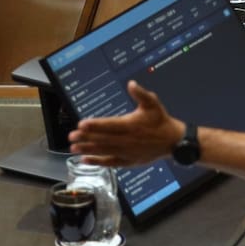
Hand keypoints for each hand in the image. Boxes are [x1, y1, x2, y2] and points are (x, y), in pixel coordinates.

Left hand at [68, 81, 183, 167]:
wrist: (173, 141)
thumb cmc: (161, 121)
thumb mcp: (153, 103)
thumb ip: (141, 93)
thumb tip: (131, 84)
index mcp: (131, 125)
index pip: (109, 125)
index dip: (95, 125)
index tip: (81, 125)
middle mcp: (128, 140)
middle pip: (103, 139)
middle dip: (86, 138)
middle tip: (71, 137)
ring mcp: (127, 151)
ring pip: (104, 151)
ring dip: (88, 149)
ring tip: (74, 148)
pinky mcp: (129, 160)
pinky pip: (111, 162)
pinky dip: (98, 161)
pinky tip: (86, 159)